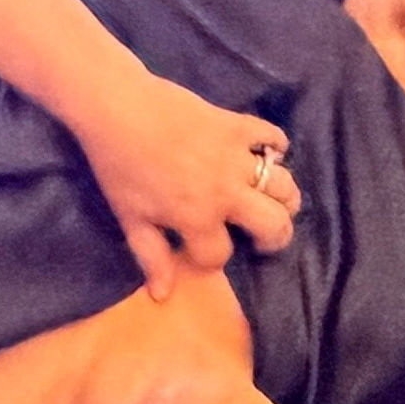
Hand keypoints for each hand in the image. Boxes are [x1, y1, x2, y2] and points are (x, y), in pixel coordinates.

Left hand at [72, 71, 299, 294]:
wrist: (119, 108)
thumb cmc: (119, 167)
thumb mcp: (130, 218)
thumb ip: (152, 256)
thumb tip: (163, 295)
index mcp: (199, 218)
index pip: (220, 254)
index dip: (211, 257)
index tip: (201, 249)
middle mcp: (228, 192)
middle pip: (274, 225)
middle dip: (274, 238)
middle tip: (264, 236)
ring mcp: (238, 157)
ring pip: (285, 186)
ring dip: (285, 199)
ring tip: (274, 202)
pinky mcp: (239, 125)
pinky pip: (273, 137)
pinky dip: (277, 146)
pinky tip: (268, 154)